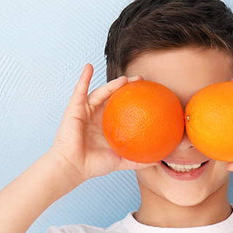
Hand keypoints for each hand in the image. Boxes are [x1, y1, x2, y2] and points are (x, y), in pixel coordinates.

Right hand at [46, 64, 155, 182]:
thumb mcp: (120, 162)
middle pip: (113, 97)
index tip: (148, 93)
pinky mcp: (74, 108)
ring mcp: (86, 111)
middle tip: (141, 80)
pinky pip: (80, 90)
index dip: (134, 99)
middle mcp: (97, 116)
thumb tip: (158, 160)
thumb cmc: (93, 165)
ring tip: (124, 78)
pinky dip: (84, 77)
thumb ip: (137, 160)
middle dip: (127, 87)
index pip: (122, 108)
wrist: (73, 166)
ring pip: (101, 92)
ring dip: (112, 84)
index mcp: (106, 126)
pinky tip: (89, 66)